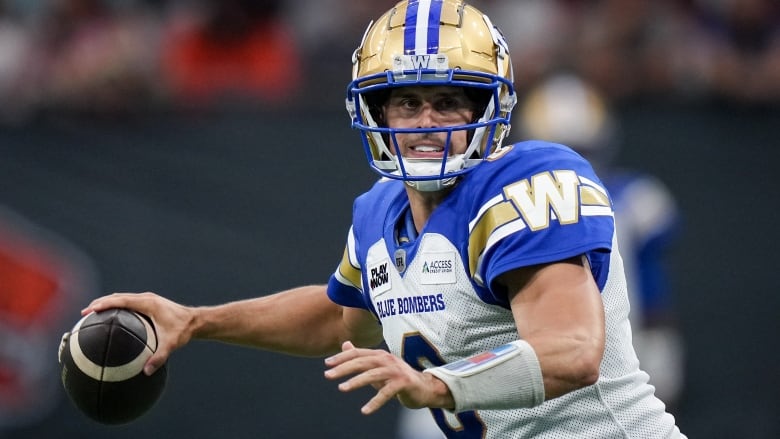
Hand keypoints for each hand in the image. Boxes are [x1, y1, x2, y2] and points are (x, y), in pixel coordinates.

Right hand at [82, 292, 194, 375]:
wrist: (195, 321)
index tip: (90, 309)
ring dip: (107, 303)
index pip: (122, 300)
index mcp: (148, 303)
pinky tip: (110, 318)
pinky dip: (116, 307)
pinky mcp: (149, 303)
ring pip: (122, 298)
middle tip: (84, 313)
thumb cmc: (183, 331)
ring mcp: (147, 300)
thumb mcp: (171, 344)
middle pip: (118, 297)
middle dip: (100, 303)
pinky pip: (128, 302)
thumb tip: (146, 371)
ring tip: (91, 313)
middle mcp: (146, 298)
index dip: (105, 304)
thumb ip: (159, 357)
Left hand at [323, 341, 453, 414]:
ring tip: (341, 389)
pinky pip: (386, 393)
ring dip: (356, 382)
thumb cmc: (398, 378)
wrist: (425, 388)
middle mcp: (387, 359)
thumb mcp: (378, 367)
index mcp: (379, 355)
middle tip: (328, 375)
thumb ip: (362, 357)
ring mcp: (395, 371)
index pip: (357, 353)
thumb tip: (345, 345)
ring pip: (372, 375)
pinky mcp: (403, 383)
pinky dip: (375, 402)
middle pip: (362, 362)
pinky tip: (365, 411)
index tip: (327, 364)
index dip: (342, 357)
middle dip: (343, 368)